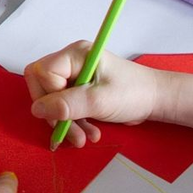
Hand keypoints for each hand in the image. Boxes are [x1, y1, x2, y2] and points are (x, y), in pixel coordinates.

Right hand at [24, 43, 162, 147]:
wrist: (156, 101)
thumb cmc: (134, 94)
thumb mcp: (100, 101)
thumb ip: (67, 105)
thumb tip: (36, 110)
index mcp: (75, 55)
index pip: (42, 73)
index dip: (50, 95)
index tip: (70, 110)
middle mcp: (70, 62)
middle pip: (42, 86)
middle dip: (55, 113)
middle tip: (71, 131)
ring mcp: (73, 76)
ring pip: (51, 100)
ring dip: (65, 122)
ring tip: (84, 138)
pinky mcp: (77, 90)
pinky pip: (62, 106)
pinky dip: (72, 122)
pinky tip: (87, 132)